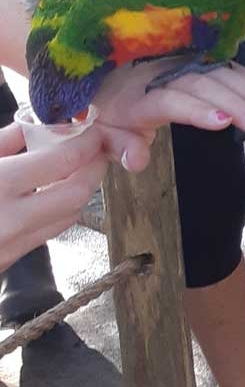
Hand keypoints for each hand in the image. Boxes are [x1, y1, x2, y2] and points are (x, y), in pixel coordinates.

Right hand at [0, 122, 107, 270]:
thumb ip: (7, 141)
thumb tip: (41, 126)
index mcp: (1, 184)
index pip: (64, 161)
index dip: (86, 143)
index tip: (92, 132)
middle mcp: (13, 219)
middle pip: (78, 193)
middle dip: (94, 168)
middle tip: (94, 150)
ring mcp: (13, 245)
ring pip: (68, 216)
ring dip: (80, 190)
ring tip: (75, 170)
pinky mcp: (10, 260)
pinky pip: (48, 231)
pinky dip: (59, 210)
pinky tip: (50, 194)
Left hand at [92, 60, 244, 168]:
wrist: (101, 73)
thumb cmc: (106, 112)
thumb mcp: (102, 135)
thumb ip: (119, 148)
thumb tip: (138, 160)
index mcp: (136, 96)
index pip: (170, 100)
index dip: (196, 110)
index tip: (223, 124)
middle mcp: (160, 73)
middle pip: (203, 84)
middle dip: (236, 103)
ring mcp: (179, 62)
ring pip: (218, 72)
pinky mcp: (194, 58)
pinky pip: (224, 65)